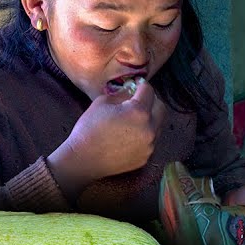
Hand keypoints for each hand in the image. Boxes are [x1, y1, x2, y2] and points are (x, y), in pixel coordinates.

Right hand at [48, 79, 166, 198]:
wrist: (83, 160)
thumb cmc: (89, 128)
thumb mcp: (102, 102)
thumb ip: (121, 95)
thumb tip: (131, 92)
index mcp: (138, 112)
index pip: (149, 91)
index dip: (142, 85)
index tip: (137, 85)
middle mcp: (150, 128)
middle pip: (161, 108)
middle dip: (151, 101)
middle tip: (139, 100)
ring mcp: (150, 145)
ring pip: (158, 125)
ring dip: (150, 118)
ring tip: (133, 119)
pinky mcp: (147, 157)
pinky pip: (151, 140)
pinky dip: (145, 134)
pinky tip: (130, 135)